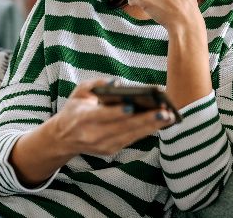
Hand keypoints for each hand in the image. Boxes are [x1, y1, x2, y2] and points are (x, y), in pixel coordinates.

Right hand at [49, 78, 175, 156]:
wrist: (63, 138)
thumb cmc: (75, 109)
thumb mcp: (79, 92)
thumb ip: (98, 84)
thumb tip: (118, 82)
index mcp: (82, 118)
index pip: (102, 116)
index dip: (118, 112)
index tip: (134, 106)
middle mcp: (92, 135)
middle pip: (123, 128)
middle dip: (145, 120)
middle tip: (165, 112)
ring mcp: (102, 146)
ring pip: (130, 136)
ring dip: (151, 127)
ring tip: (169, 117)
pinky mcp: (110, 151)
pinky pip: (131, 140)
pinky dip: (146, 131)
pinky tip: (160, 123)